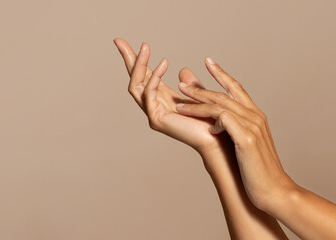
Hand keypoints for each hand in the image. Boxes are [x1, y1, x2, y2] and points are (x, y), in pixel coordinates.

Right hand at [113, 38, 232, 153]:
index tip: (129, 43)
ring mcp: (153, 113)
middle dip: (128, 59)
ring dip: (139, 65)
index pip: (145, 76)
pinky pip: (149, 95)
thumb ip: (189, 84)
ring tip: (144, 47)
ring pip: (136, 86)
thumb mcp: (198, 95)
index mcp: (163, 99)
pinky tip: (163, 64)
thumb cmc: (210, 120)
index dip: (137, 59)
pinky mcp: (156, 120)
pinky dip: (154, 78)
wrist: (217, 138)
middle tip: (118, 41)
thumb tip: (182, 69)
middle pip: (135, 79)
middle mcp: (154, 106)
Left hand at [175, 57, 295, 209]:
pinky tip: (203, 124)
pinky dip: (211, 118)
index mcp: (255, 116)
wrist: (274, 190)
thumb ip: (234, 129)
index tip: (208, 62)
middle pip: (225, 94)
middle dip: (201, 87)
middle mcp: (255, 116)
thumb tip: (218, 123)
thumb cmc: (257, 170)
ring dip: (197, 102)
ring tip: (179, 100)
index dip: (222, 74)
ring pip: (220, 105)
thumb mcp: (245, 145)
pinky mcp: (246, 139)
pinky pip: (224, 120)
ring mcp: (252, 127)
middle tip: (181, 83)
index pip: (237, 88)